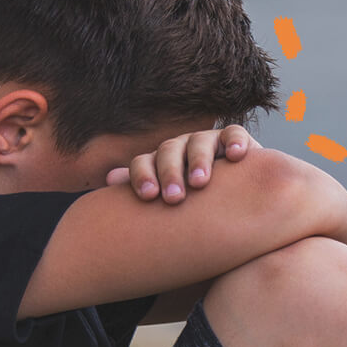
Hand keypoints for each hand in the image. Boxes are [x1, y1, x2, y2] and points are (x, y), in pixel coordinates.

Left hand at [108, 124, 259, 204]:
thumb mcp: (166, 207)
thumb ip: (142, 194)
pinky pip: (235, 134)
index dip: (143, 176)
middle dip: (169, 172)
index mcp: (159, 165)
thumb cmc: (195, 212)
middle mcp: (181, 149)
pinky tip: (236, 156)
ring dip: (198, 160)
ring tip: (199, 182)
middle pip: (169, 151)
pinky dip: (235, 142)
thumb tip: (109, 178)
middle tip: (173, 198)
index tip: (148, 196)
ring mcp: (208, 143)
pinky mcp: (236, 141)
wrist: (236, 208)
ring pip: (199, 141)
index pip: (143, 163)